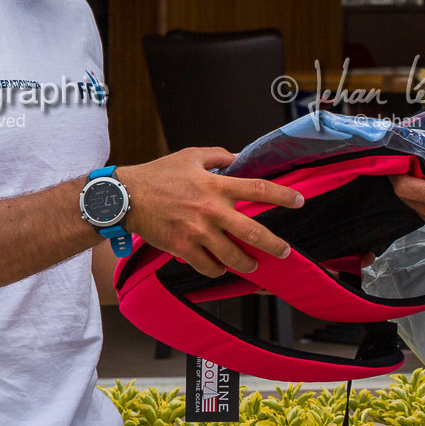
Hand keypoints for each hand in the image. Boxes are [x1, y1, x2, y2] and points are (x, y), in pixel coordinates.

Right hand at [116, 147, 302, 277]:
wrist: (125, 197)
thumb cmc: (158, 175)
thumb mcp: (191, 156)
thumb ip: (218, 156)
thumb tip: (239, 159)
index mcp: (216, 185)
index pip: (258, 189)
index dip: (283, 196)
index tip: (299, 201)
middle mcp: (211, 210)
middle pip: (252, 232)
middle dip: (274, 245)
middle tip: (284, 252)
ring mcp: (197, 232)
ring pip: (232, 256)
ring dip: (246, 263)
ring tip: (252, 265)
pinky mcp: (182, 248)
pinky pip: (208, 266)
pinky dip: (217, 269)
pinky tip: (220, 266)